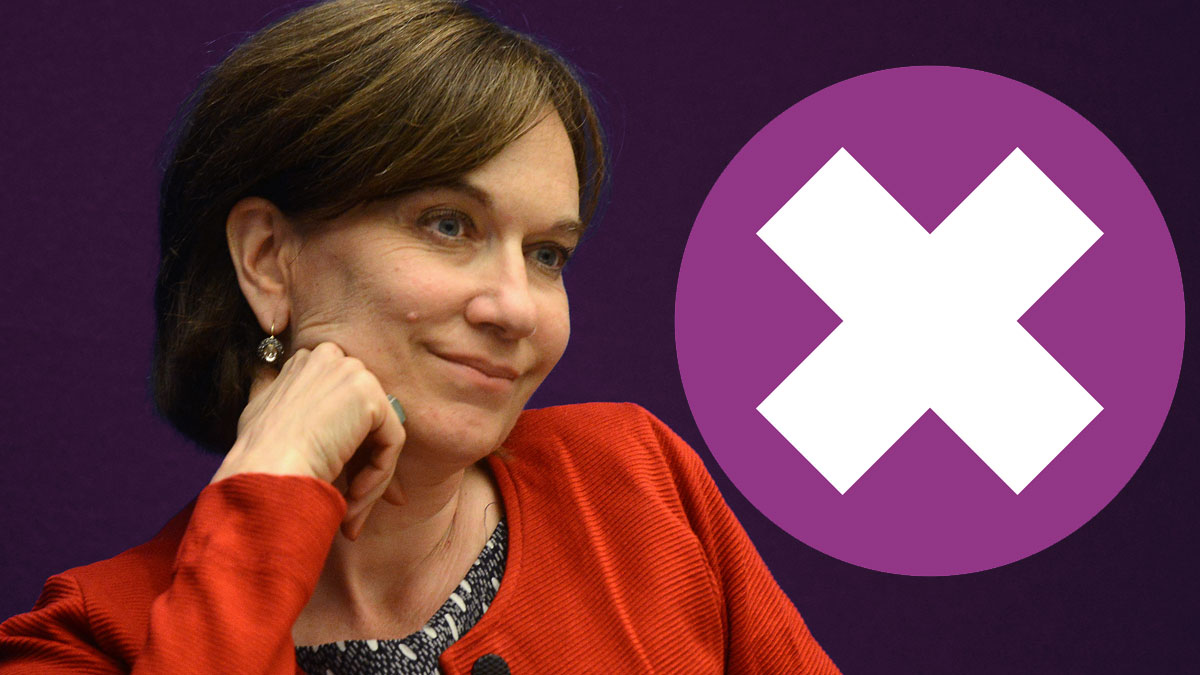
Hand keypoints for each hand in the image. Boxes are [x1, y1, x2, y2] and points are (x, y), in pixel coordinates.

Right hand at [210, 341, 406, 539]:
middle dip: (364, 465)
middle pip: (365, 418)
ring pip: (380, 434)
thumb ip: (286, 399)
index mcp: (307, 360)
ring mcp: (352, 373)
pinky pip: (391, 444)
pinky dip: (379, 477)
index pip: (342, 403)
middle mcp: (331, 357)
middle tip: (355, 504)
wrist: (264, 472)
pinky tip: (355, 500)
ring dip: (370, 479)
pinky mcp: (371, 397)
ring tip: (351, 513)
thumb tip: (309, 411)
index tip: (343, 483)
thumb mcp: (263, 414)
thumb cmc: (257, 457)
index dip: (347, 446)